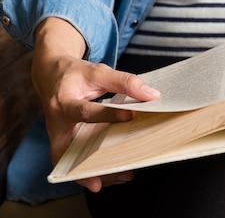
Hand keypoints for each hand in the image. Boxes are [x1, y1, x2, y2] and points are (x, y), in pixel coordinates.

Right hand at [32, 17, 159, 191]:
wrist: (50, 75)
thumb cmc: (75, 75)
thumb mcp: (98, 72)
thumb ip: (124, 81)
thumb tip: (150, 94)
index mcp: (63, 102)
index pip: (84, 111)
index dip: (107, 114)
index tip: (130, 115)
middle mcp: (57, 124)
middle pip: (66, 150)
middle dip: (87, 165)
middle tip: (112, 172)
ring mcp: (58, 137)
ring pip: (70, 162)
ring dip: (94, 172)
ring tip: (122, 175)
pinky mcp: (63, 143)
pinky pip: (75, 160)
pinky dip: (92, 168)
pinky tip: (115, 171)